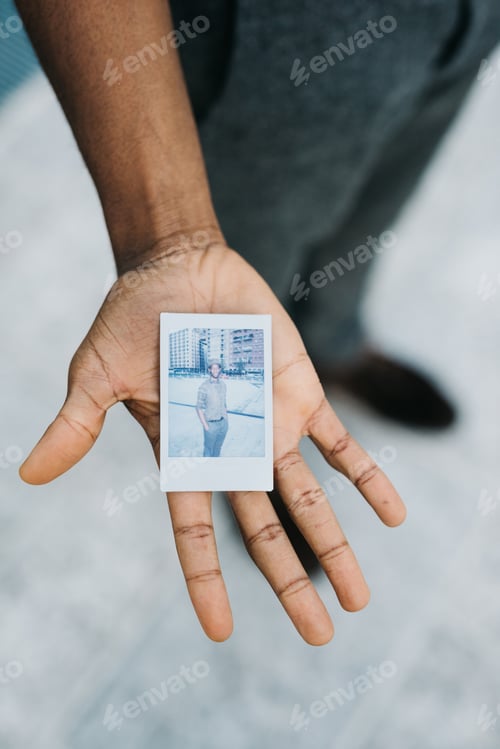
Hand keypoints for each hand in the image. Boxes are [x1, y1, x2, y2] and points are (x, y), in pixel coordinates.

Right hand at [19, 237, 405, 644]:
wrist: (180, 269)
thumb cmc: (131, 319)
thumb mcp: (98, 374)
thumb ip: (77, 424)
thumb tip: (29, 474)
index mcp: (183, 454)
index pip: (195, 530)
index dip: (206, 580)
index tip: (222, 631)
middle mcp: (231, 451)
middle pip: (264, 531)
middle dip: (291, 582)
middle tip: (320, 635)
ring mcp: (269, 427)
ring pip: (307, 499)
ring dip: (335, 545)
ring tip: (358, 598)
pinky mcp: (301, 395)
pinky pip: (341, 443)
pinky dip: (366, 476)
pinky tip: (392, 514)